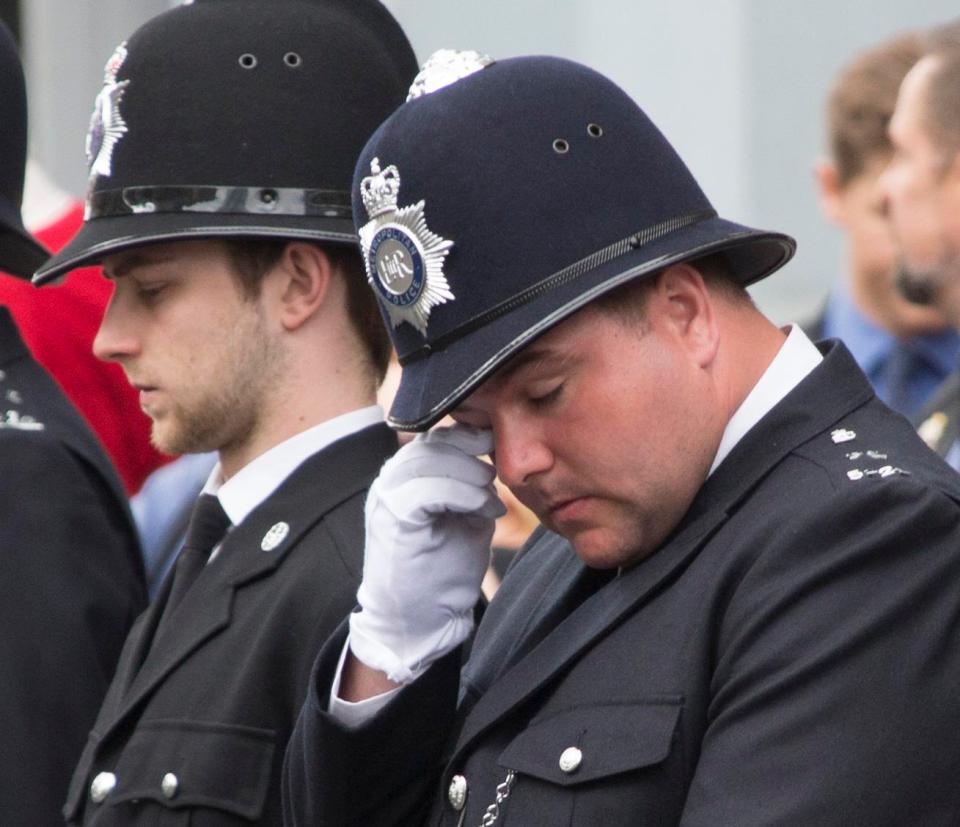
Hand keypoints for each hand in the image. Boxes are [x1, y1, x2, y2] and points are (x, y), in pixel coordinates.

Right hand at [349, 425, 505, 683]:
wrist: (420, 620)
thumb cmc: (444, 569)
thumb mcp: (465, 514)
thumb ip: (472, 483)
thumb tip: (496, 453)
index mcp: (406, 475)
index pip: (438, 434)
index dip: (472, 435)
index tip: (503, 449)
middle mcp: (391, 480)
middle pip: (434, 440)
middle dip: (474, 449)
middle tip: (500, 473)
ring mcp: (387, 497)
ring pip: (431, 459)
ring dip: (472, 473)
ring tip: (493, 497)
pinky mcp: (393, 520)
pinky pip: (428, 490)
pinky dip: (464, 494)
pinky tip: (486, 511)